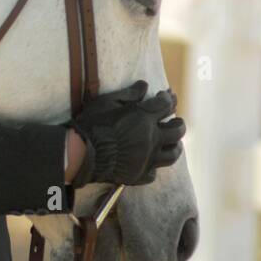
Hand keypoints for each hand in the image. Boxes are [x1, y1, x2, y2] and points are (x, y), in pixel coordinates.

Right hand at [68, 80, 184, 187]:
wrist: (81, 154)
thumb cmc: (92, 124)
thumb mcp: (107, 102)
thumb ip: (128, 94)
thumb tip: (144, 85)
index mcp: (143, 118)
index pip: (166, 105)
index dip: (169, 98)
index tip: (167, 96)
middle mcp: (150, 139)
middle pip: (178, 131)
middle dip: (179, 123)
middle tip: (176, 121)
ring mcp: (147, 159)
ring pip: (173, 154)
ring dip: (176, 147)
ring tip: (174, 143)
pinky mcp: (139, 175)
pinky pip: (154, 173)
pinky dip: (154, 167)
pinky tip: (150, 163)